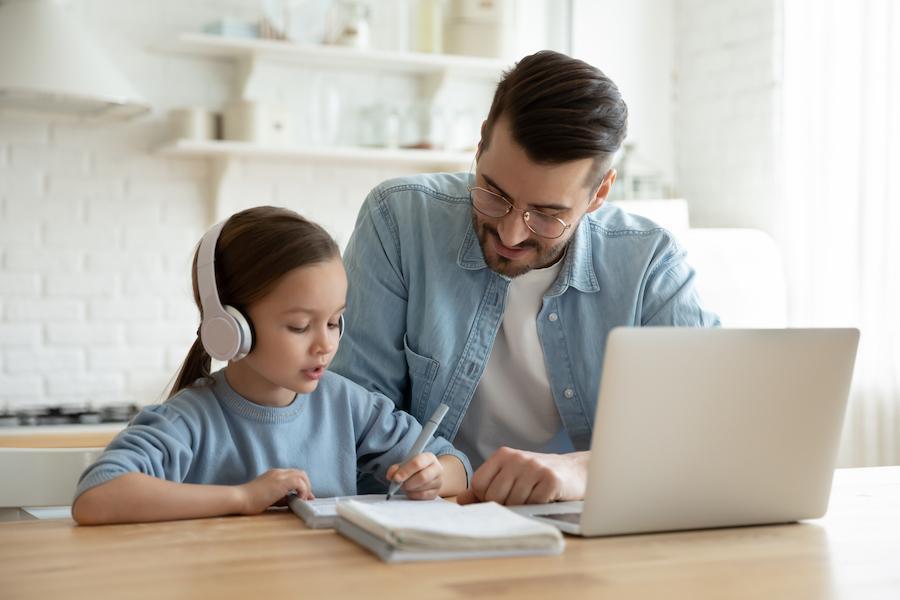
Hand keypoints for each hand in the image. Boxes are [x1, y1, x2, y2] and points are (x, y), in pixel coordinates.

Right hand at [236, 468, 312, 514]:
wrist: (240, 498)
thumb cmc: (250, 501)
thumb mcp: (269, 498)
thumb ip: (281, 498)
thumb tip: (293, 501)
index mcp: (274, 474)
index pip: (294, 475)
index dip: (302, 485)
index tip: (304, 496)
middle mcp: (278, 472)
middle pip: (300, 473)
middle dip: (306, 485)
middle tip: (306, 498)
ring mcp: (279, 475)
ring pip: (302, 475)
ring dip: (306, 487)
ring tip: (303, 499)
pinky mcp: (281, 482)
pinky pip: (299, 482)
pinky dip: (303, 490)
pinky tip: (299, 499)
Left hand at [386, 452, 442, 499]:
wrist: (429, 474)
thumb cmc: (415, 468)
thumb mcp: (406, 464)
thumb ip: (397, 468)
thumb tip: (391, 475)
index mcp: (429, 457)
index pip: (417, 462)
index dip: (405, 471)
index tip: (396, 478)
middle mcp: (437, 468)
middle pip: (422, 477)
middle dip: (407, 482)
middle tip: (399, 484)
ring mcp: (438, 481)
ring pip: (422, 488)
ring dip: (409, 489)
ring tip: (405, 486)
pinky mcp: (436, 492)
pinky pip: (423, 496)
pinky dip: (413, 494)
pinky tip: (410, 491)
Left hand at [456, 448, 588, 505]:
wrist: (574, 472)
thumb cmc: (537, 476)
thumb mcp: (509, 475)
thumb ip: (485, 486)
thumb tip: (460, 500)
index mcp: (502, 455)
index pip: (479, 485)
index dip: (487, 499)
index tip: (502, 498)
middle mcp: (517, 458)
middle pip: (495, 496)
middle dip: (505, 505)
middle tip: (520, 499)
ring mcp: (534, 467)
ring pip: (514, 502)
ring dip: (523, 507)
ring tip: (533, 497)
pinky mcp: (551, 480)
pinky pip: (533, 504)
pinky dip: (538, 507)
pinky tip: (545, 498)